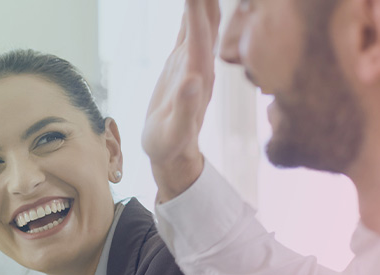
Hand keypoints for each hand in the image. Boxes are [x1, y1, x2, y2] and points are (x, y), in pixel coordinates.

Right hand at [142, 0, 221, 201]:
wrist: (174, 154)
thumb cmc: (172, 146)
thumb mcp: (176, 131)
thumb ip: (186, 108)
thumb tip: (193, 80)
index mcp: (198, 76)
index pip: (200, 35)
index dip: (197, 11)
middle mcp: (200, 64)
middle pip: (208, 22)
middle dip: (205, 2)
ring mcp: (192, 62)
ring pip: (201, 23)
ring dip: (201, 2)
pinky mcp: (181, 65)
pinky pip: (189, 32)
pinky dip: (190, 14)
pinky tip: (190, 3)